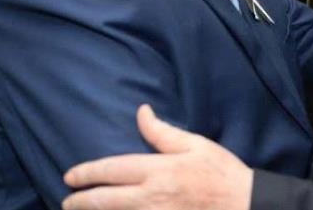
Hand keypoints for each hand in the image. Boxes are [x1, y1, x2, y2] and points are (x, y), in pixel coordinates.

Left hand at [63, 105, 252, 209]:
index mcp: (158, 171)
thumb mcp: (195, 145)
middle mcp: (151, 198)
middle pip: (105, 201)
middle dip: (81, 201)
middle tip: (67, 201)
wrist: (245, 206)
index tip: (70, 176)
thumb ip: (162, 132)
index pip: (112, 170)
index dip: (87, 173)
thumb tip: (141, 112)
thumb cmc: (221, 173)